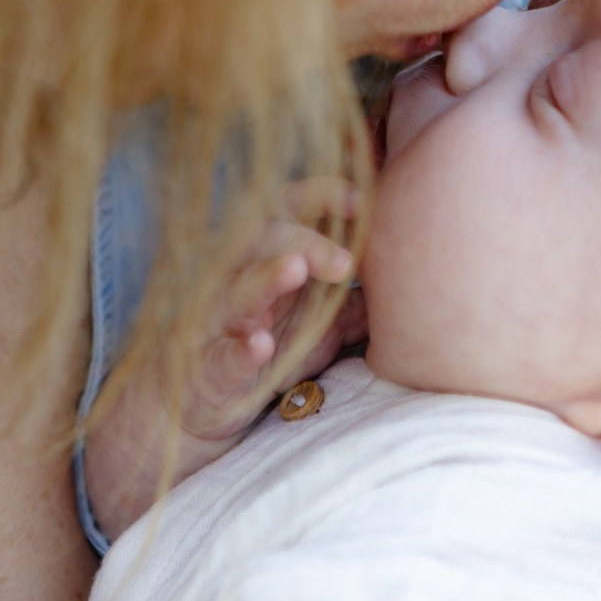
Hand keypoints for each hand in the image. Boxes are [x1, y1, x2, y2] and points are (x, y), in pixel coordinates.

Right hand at [83, 178, 365, 540]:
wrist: (191, 405)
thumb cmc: (262, 349)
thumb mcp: (315, 323)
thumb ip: (353, 299)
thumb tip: (410, 282)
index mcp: (264, 256)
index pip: (289, 206)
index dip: (323, 195)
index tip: (362, 200)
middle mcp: (237, 277)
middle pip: (264, 237)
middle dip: (305, 240)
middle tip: (346, 263)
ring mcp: (219, 322)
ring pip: (238, 288)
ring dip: (267, 277)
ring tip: (296, 269)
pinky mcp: (209, 368)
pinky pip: (221, 354)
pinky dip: (240, 348)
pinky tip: (260, 345)